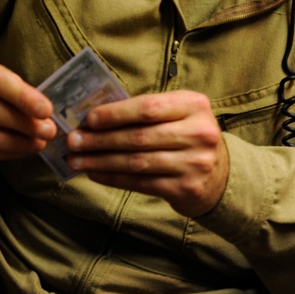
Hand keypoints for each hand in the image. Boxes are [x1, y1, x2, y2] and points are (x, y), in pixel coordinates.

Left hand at [65, 90, 228, 217]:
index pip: (149, 107)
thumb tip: (95, 117)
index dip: (116, 113)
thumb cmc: (188, 136)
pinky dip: (114, 177)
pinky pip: (141, 182)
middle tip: (73, 141)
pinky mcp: (186, 188)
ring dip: (101, 161)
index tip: (89, 119)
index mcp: (195, 105)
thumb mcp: (179, 114)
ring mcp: (195, 163)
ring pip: (137, 161)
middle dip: (101, 139)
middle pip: (140, 136)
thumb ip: (147, 111)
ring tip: (76, 160)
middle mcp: (199, 133)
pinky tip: (95, 173)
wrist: (220, 176)